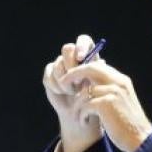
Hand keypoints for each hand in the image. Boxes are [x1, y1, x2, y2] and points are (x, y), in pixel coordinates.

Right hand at [42, 35, 103, 151]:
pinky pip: (49, 74)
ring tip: (72, 91)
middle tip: (78, 81)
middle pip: (67, 48)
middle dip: (71, 64)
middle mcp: (73, 58)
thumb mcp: (100, 84)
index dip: (81, 46)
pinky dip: (55, 85)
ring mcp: (60, 65)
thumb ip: (99, 72)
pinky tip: (61, 92)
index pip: (83, 40)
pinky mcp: (50, 75)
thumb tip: (102, 61)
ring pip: (57, 64)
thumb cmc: (94, 98)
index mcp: (88, 56)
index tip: (82, 58)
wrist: (80, 112)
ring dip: (65, 80)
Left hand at [61, 58, 151, 151]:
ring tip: (80, 117)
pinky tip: (84, 122)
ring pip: (83, 92)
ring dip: (77, 106)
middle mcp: (118, 82)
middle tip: (62, 85)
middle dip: (73, 75)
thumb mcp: (119, 101)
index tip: (71, 78)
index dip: (81, 70)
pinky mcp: (106, 104)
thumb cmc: (126, 123)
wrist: (139, 138)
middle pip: (90, 69)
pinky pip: (84, 106)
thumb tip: (88, 83)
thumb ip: (107, 89)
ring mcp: (113, 92)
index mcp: (121, 80)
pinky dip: (81, 116)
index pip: (97, 66)